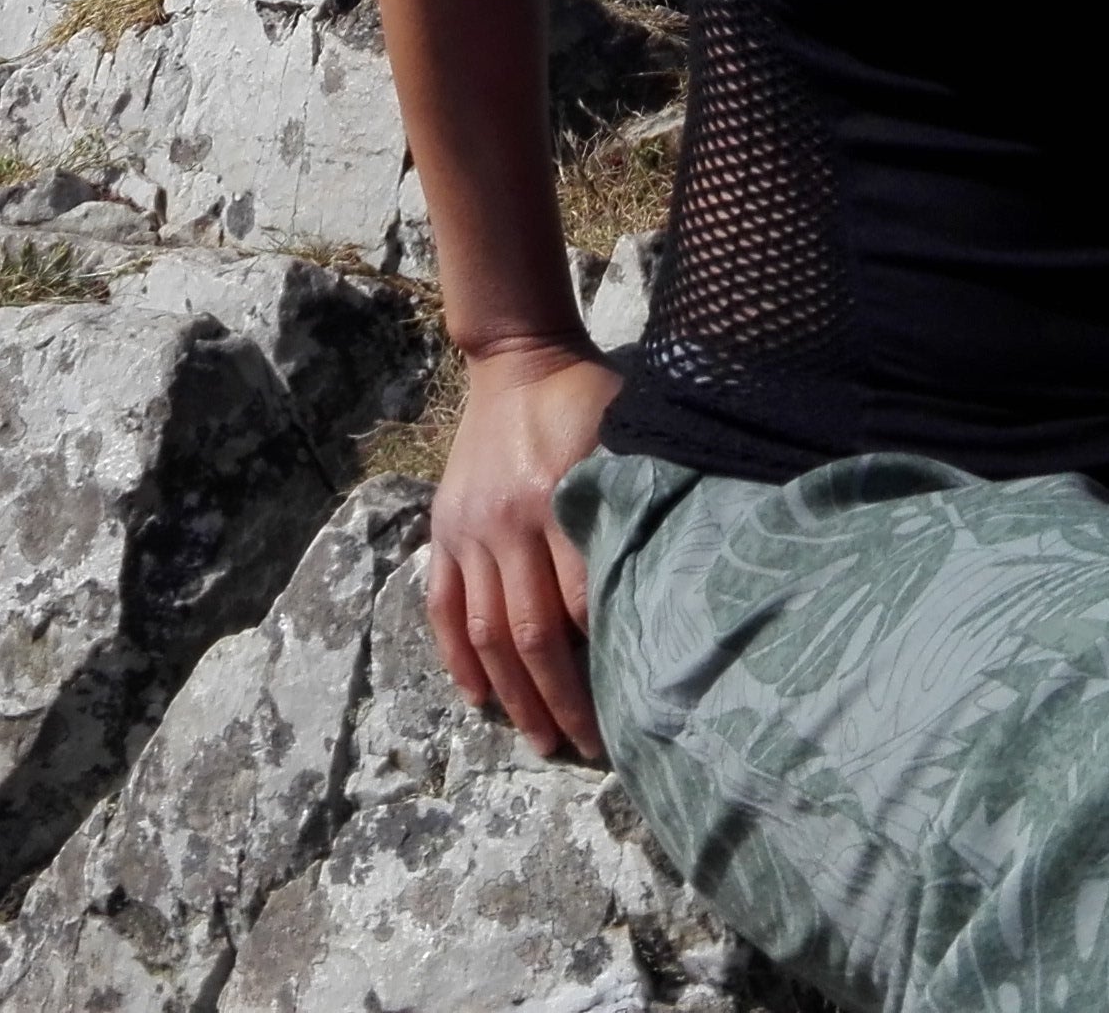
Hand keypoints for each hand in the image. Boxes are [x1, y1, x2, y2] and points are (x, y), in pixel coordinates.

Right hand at [426, 341, 623, 759]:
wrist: (516, 361)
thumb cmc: (587, 400)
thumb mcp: (625, 437)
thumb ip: (634, 504)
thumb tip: (667, 582)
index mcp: (557, 499)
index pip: (582, 602)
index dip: (607, 659)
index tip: (635, 701)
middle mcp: (507, 523)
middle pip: (533, 634)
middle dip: (562, 700)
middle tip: (589, 749)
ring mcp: (468, 531)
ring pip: (486, 631)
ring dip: (513, 695)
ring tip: (539, 741)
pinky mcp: (444, 530)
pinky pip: (441, 605)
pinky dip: (456, 657)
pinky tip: (477, 698)